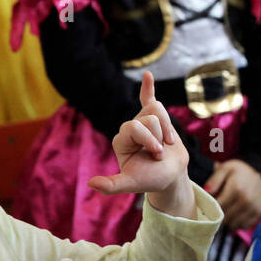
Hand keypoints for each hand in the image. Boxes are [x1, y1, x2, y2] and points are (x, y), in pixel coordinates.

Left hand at [89, 72, 192, 215]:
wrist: (170, 176)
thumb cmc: (151, 179)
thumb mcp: (131, 183)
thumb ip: (112, 185)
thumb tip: (91, 183)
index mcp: (121, 140)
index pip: (135, 126)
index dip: (149, 139)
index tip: (157, 155)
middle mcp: (130, 128)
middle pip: (149, 119)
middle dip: (159, 136)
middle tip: (160, 153)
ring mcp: (143, 121)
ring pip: (158, 111)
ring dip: (168, 128)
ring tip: (166, 144)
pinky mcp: (155, 118)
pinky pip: (149, 97)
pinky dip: (148, 86)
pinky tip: (147, 75)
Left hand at [204, 159, 260, 229]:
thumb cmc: (239, 172)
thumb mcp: (225, 169)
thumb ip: (214, 180)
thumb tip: (206, 192)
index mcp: (236, 188)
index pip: (218, 207)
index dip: (212, 207)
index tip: (211, 203)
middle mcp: (246, 200)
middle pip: (225, 217)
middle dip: (219, 214)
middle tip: (220, 205)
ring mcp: (254, 208)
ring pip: (233, 224)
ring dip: (228, 219)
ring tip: (228, 208)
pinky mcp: (259, 214)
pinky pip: (243, 225)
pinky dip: (238, 222)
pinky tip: (237, 212)